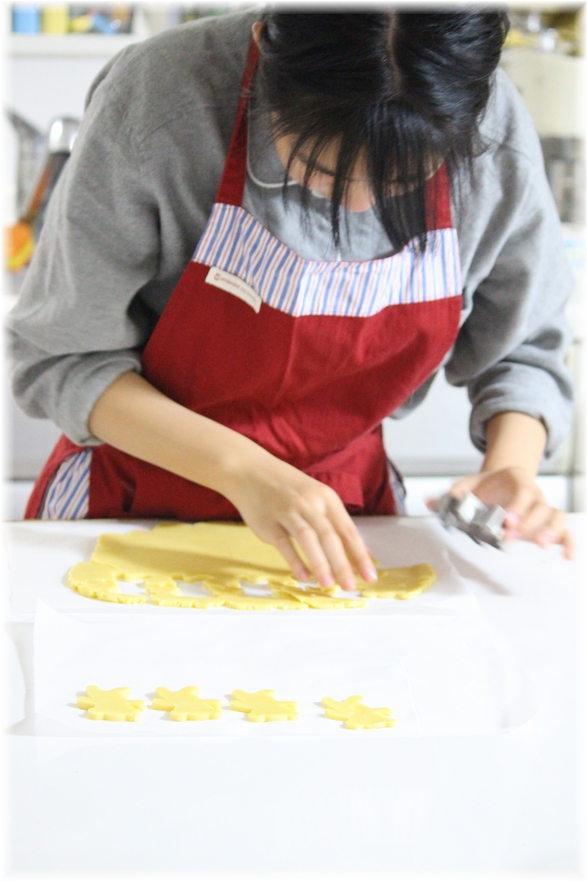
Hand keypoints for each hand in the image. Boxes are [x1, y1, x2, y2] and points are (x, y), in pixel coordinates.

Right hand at [223, 452, 377, 589]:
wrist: (250, 471)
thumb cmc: (289, 489)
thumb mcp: (317, 498)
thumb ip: (336, 525)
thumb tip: (361, 552)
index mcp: (326, 498)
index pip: (348, 530)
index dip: (360, 554)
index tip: (370, 576)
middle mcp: (309, 503)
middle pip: (330, 536)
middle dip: (342, 563)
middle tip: (351, 586)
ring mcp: (288, 512)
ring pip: (308, 538)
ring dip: (320, 563)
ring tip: (329, 585)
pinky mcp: (268, 522)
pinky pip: (284, 543)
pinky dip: (294, 560)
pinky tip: (303, 577)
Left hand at [432, 467, 572, 559]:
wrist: (501, 483)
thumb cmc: (485, 488)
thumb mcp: (468, 486)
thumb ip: (452, 495)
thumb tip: (430, 502)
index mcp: (517, 478)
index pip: (523, 489)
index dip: (518, 504)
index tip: (508, 520)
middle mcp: (535, 493)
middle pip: (541, 505)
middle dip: (527, 523)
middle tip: (510, 536)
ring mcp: (544, 509)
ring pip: (557, 516)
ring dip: (551, 530)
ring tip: (539, 544)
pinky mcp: (548, 525)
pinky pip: (565, 531)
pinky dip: (568, 543)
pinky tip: (567, 556)